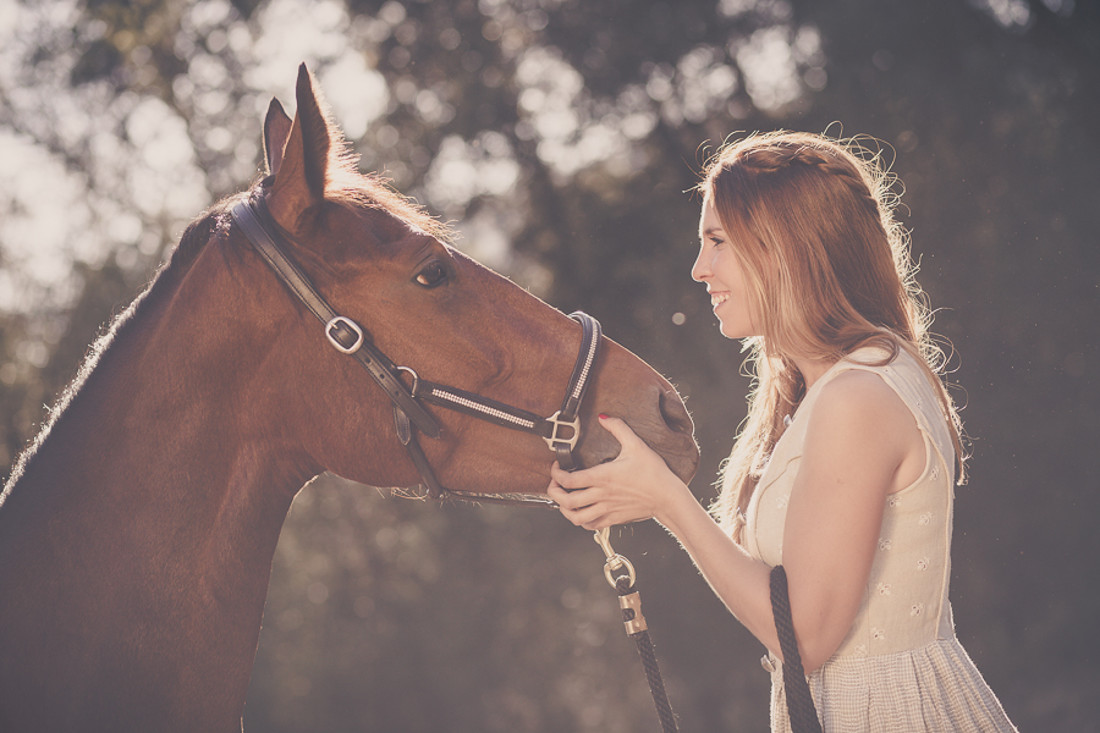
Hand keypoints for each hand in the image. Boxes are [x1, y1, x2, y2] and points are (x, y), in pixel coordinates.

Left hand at [547, 415, 687, 530]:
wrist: (668, 497)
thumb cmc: (654, 472)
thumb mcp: (636, 445)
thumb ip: (618, 428)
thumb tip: (603, 416)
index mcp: (602, 477)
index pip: (568, 479)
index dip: (556, 474)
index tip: (557, 467)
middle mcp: (601, 495)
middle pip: (566, 500)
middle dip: (554, 492)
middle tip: (554, 484)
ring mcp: (606, 509)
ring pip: (576, 517)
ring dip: (564, 510)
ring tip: (564, 501)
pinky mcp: (613, 519)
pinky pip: (590, 525)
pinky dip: (580, 521)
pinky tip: (581, 512)